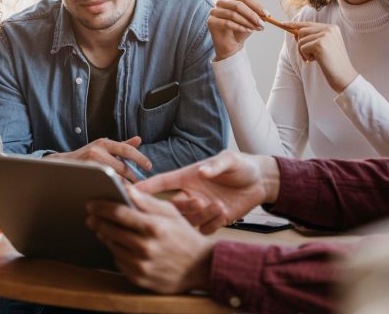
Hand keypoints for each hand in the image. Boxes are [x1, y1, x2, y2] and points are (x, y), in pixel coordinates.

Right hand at [45, 136, 151, 182]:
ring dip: (125, 186)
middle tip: (141, 185)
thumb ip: (121, 145)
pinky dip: (113, 189)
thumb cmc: (86, 157)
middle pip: (123, 167)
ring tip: (132, 191)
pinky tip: (118, 194)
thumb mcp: (102, 147)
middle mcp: (97, 150)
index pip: (127, 149)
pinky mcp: (84, 175)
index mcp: (104, 143)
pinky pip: (104, 185)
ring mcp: (90, 164)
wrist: (60, 165)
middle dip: (133, 178)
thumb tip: (139, 139)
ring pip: (114, 178)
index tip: (149, 166)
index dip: (140, 158)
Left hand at [87, 187, 213, 292]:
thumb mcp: (171, 213)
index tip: (91, 203)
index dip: (101, 207)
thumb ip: (147, 201)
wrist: (200, 267)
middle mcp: (146, 248)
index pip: (119, 213)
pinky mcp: (140, 279)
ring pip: (112, 247)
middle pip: (110, 230)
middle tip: (91, 216)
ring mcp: (142, 266)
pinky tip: (120, 245)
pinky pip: (119, 262)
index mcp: (154, 227)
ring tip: (104, 229)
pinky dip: (116, 252)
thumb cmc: (184, 236)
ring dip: (105, 236)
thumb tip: (126, 189)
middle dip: (98, 221)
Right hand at [136, 150, 279, 233]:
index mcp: (188, 176)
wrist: (261, 182)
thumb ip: (216, 165)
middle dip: (179, 207)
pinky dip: (212, 223)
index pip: (162, 182)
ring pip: (188, 220)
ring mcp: (201, 209)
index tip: (127, 192)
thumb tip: (202, 171)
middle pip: (171, 206)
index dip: (145, 187)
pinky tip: (225, 213)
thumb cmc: (242, 166)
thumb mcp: (230, 160)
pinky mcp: (214, 220)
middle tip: (198, 201)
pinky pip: (205, 229)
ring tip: (218, 205)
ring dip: (200, 215)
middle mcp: (191, 193)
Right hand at [207, 0, 266, 60]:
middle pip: (238, 5)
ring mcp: (214, 11)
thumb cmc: (241, 30)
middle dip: (252, 15)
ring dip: (246, 22)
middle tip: (261, 23)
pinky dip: (239, 27)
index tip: (267, 15)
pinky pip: (227, 23)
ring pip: (233, 14)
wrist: (231, 45)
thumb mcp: (251, 21)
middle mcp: (222, 2)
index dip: (257, 6)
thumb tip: (266, 14)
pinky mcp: (211, 21)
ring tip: (255, 29)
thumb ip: (257, 16)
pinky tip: (246, 31)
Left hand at [288, 21, 357, 92]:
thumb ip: (312, 39)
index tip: (283, 24)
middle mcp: (329, 29)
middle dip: (301, 44)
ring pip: (301, 40)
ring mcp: (325, 35)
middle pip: (302, 31)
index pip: (309, 24)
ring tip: (316, 59)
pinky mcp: (319, 44)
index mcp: (331, 28)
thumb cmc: (333, 64)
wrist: (344, 76)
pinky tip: (317, 61)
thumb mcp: (323, 48)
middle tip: (309, 56)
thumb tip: (294, 34)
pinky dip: (306, 56)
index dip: (295, 24)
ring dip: (304, 52)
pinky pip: (302, 48)